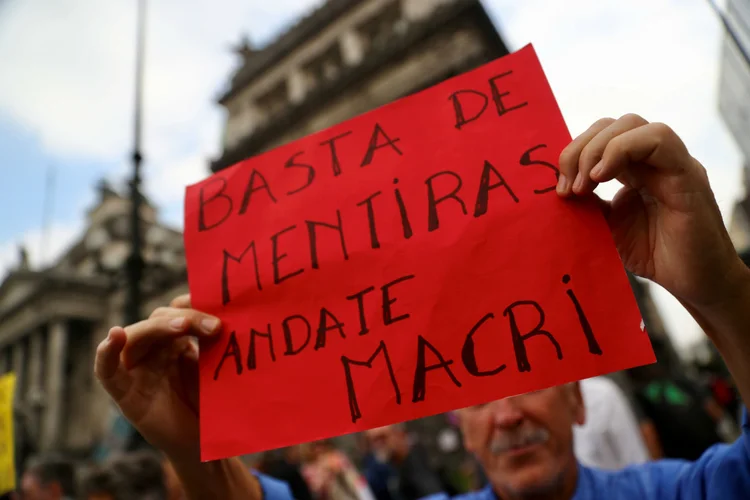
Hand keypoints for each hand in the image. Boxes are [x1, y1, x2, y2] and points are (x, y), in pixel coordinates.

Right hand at [94, 294, 219, 459]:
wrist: (204, 443)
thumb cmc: (210, 403)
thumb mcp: (214, 368)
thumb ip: (214, 344)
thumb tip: (229, 317)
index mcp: (176, 340)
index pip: (178, 310)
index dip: (194, 305)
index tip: (221, 308)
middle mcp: (154, 350)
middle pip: (159, 319)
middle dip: (187, 318)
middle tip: (215, 326)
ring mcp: (137, 369)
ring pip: (137, 336)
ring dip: (158, 327)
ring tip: (183, 326)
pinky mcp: (124, 392)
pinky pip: (106, 371)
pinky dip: (106, 353)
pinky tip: (115, 336)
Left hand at [557, 114, 747, 307]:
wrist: (694, 282)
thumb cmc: (655, 255)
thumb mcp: (607, 227)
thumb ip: (588, 204)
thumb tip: (560, 188)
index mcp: (634, 170)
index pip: (600, 137)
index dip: (574, 155)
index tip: (561, 191)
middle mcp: (654, 161)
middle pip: (612, 125)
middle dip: (579, 149)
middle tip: (568, 188)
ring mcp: (672, 163)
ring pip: (632, 125)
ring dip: (597, 149)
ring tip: (585, 184)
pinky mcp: (687, 174)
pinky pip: (659, 140)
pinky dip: (622, 150)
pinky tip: (602, 177)